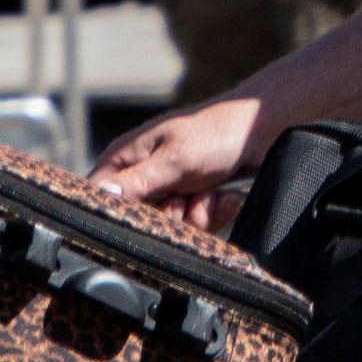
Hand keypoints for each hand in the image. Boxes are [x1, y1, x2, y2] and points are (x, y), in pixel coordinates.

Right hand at [86, 93, 270, 230]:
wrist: (263, 133)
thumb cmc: (215, 133)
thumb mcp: (174, 159)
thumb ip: (136, 182)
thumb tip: (101, 196)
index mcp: (125, 158)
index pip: (99, 196)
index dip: (117, 210)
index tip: (148, 209)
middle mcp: (141, 177)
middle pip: (137, 221)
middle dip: (169, 214)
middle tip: (185, 193)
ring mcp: (167, 192)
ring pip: (168, 228)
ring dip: (195, 212)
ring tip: (207, 188)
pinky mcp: (190, 203)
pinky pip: (193, 227)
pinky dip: (212, 212)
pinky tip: (220, 193)